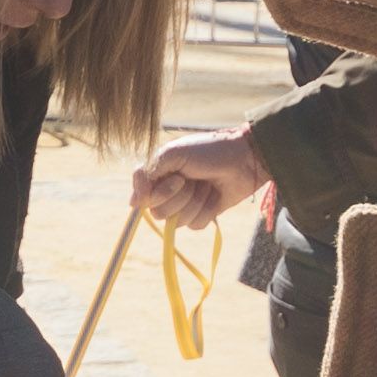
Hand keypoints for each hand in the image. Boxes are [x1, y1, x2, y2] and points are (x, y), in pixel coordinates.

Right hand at [132, 128, 267, 231]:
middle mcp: (167, 192)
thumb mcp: (173, 153)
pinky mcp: (202, 215)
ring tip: (207, 184)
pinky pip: (195, 225)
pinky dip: (207, 210)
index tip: (177, 179)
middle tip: (193, 179)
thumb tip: (133, 204)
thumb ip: (146, 174)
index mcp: (158, 175)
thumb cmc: (209, 151)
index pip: (143, 197)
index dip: (158, 193)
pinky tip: (214, 196)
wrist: (244, 159)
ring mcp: (185, 205)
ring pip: (178, 221)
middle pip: (159, 213)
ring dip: (196, 202)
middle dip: (180, 197)